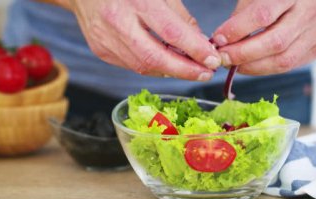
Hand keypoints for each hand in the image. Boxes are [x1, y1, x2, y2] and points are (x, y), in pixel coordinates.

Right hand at [68, 0, 220, 80]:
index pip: (171, 32)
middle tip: (206, 73)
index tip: (213, 60)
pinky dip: (153, 67)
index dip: (195, 50)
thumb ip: (180, 17)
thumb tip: (200, 43)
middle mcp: (118, 22)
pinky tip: (166, 64)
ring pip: (144, 67)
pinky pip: (133, 65)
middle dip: (185, 71)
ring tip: (190, 69)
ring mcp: (106, 40)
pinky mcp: (101, 51)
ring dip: (171, 71)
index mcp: (135, 1)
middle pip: (156, 58)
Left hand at [213, 0, 315, 74]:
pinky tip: (250, 65)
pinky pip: (287, 66)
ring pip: (282, 60)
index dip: (237, 30)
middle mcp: (308, 14)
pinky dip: (264, 68)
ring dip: (252, 67)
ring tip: (232, 64)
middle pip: (274, 42)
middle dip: (243, 54)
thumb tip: (223, 39)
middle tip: (222, 58)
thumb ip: (244, 13)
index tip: (218, 39)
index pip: (262, 15)